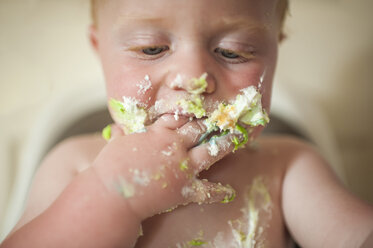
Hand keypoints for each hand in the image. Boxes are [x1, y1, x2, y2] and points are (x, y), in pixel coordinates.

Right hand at [92, 114, 238, 219]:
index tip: (201, 108)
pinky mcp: (185, 188)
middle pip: (199, 129)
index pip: (179, 117)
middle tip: (224, 118)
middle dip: (211, 123)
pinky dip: (218, 191)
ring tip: (237, 138)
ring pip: (211, 151)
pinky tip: (229, 190)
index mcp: (158, 132)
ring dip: (226, 144)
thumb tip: (118, 127)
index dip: (191, 112)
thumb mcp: (116, 143)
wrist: (113, 193)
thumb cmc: (110, 166)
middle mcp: (174, 145)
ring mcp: (183, 167)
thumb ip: (121, 133)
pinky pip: (207, 190)